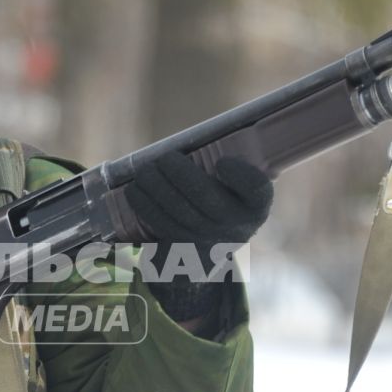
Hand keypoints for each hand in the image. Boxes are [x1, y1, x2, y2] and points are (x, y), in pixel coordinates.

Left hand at [125, 156, 271, 326]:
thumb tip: (188, 140)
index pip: (256, 190)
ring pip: (178, 212)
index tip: (222, 162)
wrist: (207, 251)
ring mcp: (209, 242)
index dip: (240, 176)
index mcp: (255, 206)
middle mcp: (236, 227)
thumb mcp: (235, 190)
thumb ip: (223, 166)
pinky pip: (161, 225)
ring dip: (155, 186)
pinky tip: (136, 190)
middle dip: (179, 173)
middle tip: (165, 158)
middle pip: (206, 198)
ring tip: (145, 171)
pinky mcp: (183, 251)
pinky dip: (144, 205)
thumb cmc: (220, 203)